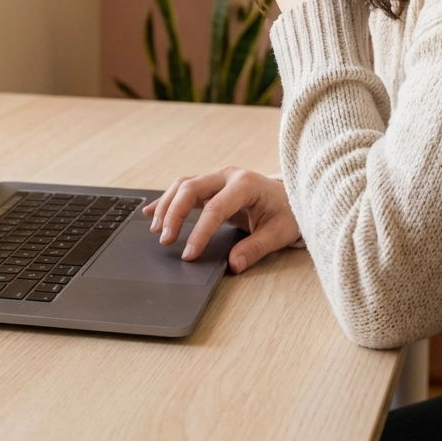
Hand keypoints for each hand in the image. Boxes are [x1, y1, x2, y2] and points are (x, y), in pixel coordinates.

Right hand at [143, 167, 300, 273]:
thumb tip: (234, 264)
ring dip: (167, 206)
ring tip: (157, 230)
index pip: (216, 208)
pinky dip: (167, 200)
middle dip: (174, 213)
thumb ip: (256, 248)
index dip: (199, 232)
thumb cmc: (287, 212)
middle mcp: (228, 176)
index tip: (188, 254)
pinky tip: (150, 212)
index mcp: (245, 184)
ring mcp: (217, 178)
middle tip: (165, 239)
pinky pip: (184, 188)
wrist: (290, 196)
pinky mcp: (211, 185)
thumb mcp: (279, 233)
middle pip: (191, 188)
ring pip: (183, 185)